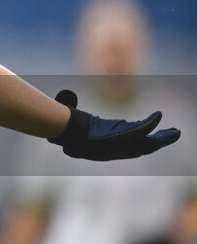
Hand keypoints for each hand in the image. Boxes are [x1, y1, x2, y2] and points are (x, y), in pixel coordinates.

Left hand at [48, 89, 180, 160]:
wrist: (68, 134)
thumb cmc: (66, 130)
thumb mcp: (72, 121)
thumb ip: (72, 107)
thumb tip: (66, 94)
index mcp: (110, 148)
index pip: (131, 146)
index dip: (143, 141)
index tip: (151, 134)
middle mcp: (119, 149)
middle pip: (145, 147)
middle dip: (160, 141)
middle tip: (172, 134)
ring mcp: (123, 145)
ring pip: (149, 143)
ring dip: (164, 137)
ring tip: (176, 132)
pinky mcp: (127, 137)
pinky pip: (144, 130)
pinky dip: (152, 123)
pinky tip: (159, 114)